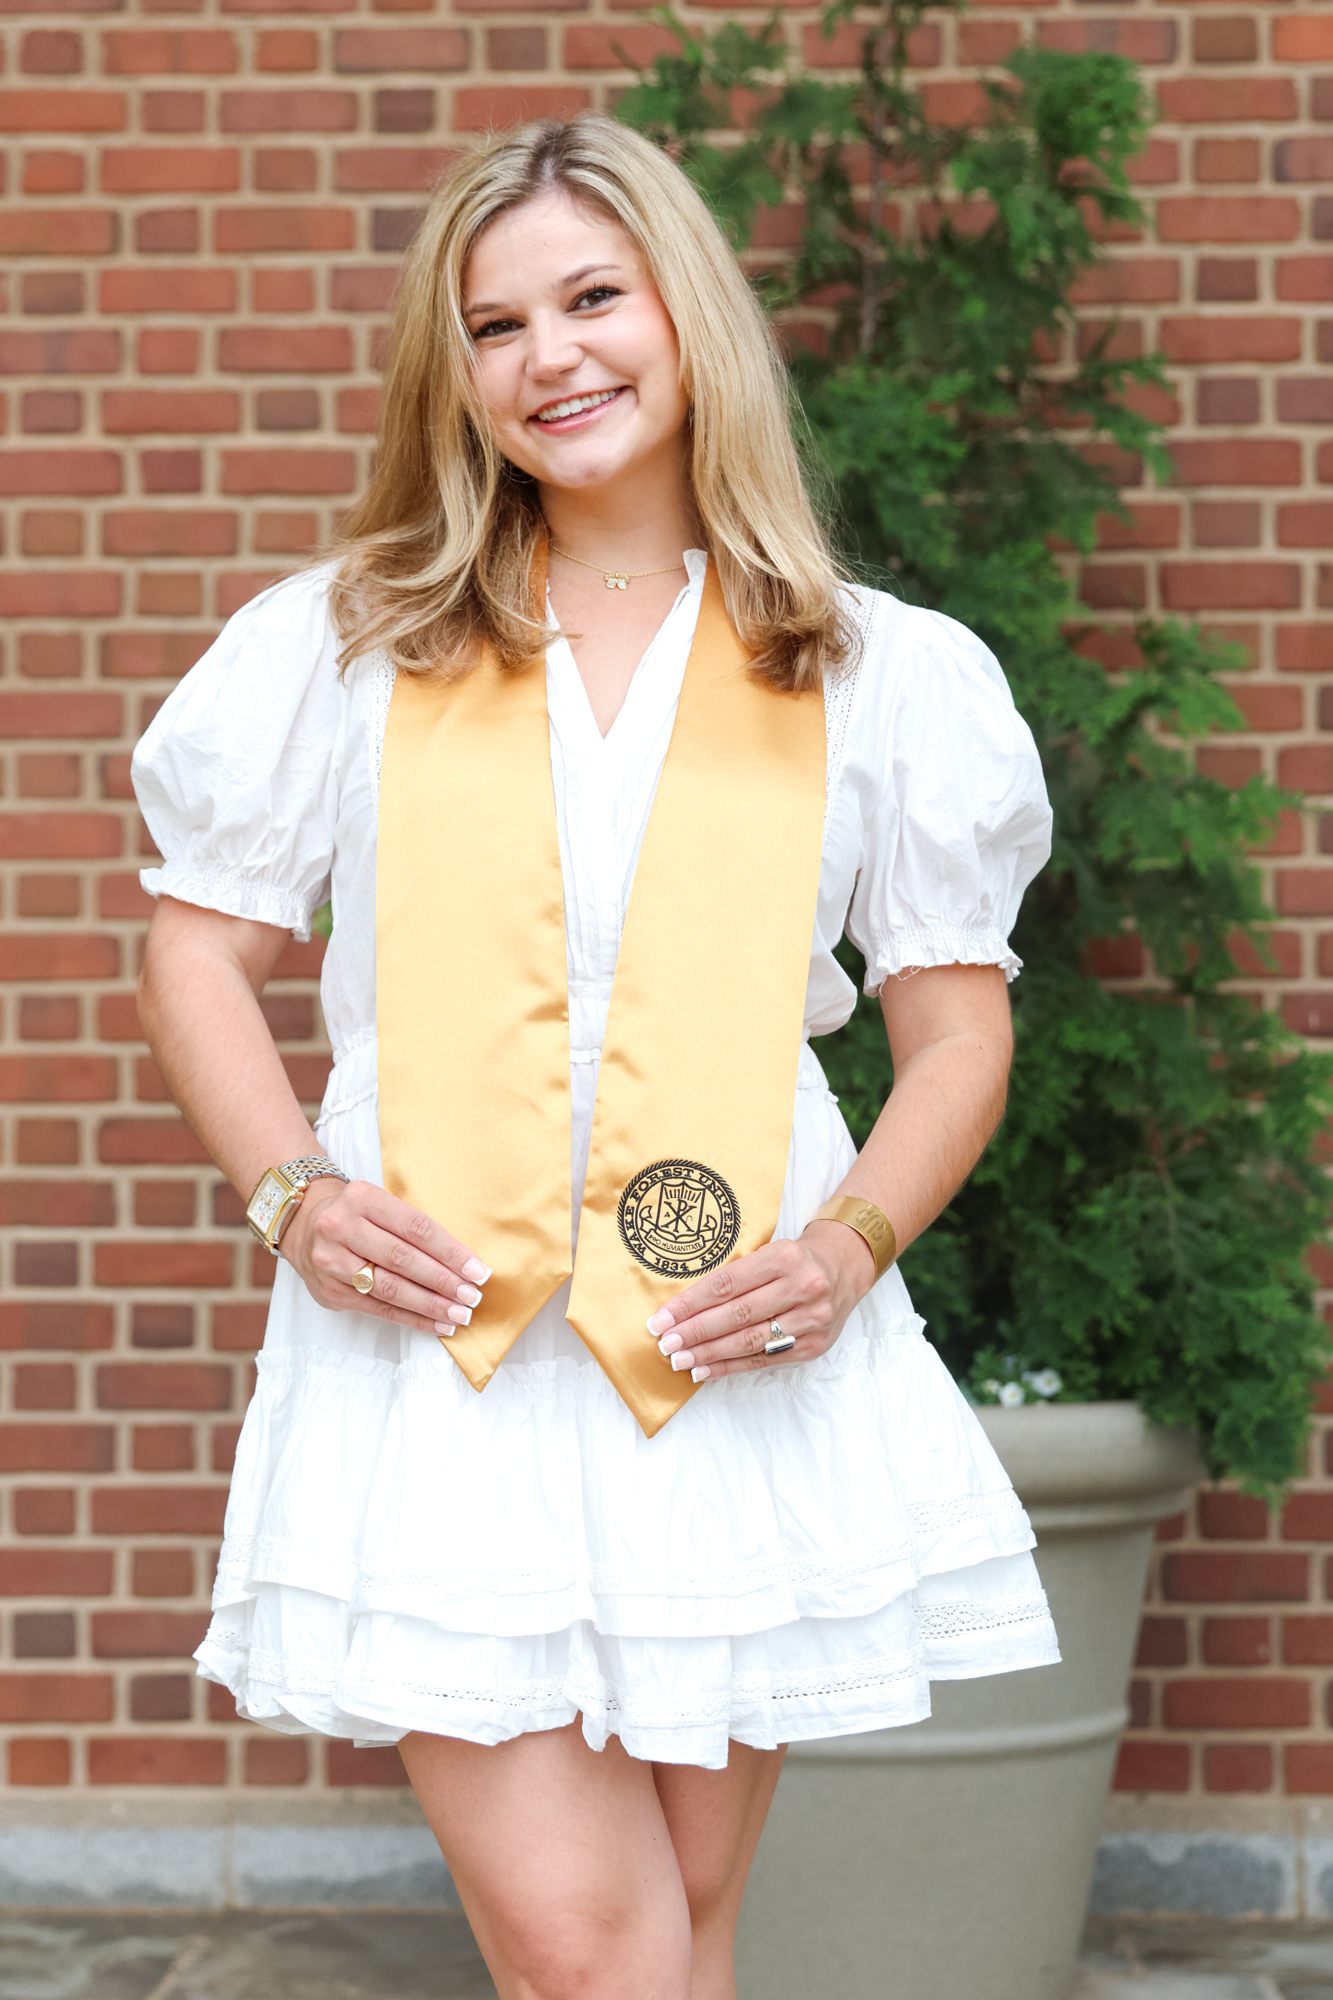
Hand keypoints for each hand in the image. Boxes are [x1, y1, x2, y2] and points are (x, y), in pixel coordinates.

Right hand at [279, 1178, 490, 1337]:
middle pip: (402, 1259)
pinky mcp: (330, 1291)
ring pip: (389, 1288)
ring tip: (459, 1315)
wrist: (302, 1223)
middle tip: (472, 1297)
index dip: (450, 1252)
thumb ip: (412, 1226)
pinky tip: (436, 1324)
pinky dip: (411, 1318)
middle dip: (443, 1281)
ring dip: (429, 1305)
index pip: (416, 1228)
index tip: (477, 1271)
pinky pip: (377, 1308)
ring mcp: (332, 1261)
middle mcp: (342, 1228)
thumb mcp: (379, 1202)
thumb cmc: (357, 1213)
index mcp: (363, 1198)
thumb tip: (462, 1262)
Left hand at [643, 1220, 875, 1381]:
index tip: (661, 1318)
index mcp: (783, 1258)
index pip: (727, 1284)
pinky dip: (731, 1367)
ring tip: (680, 1360)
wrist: (843, 1267)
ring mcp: (811, 1320)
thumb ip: (733, 1277)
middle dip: (695, 1331)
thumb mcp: (768, 1253)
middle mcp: (802, 1288)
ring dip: (709, 1353)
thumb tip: (682, 1309)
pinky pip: (764, 1359)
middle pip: (737, 1314)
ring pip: (750, 1341)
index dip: (690, 1303)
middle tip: (666, 1343)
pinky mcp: (813, 1346)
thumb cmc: (794, 1261)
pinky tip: (705, 1371)